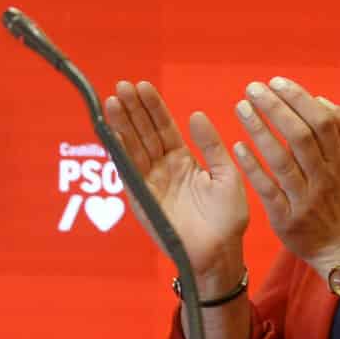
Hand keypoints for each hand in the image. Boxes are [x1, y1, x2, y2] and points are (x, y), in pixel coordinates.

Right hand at [103, 80, 248, 293]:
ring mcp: (149, 183)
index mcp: (183, 161)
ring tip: (113, 100)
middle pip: (144, 133)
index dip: (153, 107)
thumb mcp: (226, 175)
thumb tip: (195, 116)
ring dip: (122, 124)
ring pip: (133, 147)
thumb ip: (210, 146)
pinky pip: (129, 172)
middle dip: (133, 109)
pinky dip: (119, 152)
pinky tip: (112, 132)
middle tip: (122, 85)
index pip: (163, 127)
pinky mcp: (141, 200)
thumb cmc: (227, 219)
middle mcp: (162, 169)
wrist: (218, 253)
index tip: (142, 86)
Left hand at [227, 76, 339, 268]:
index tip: (276, 82)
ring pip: (282, 159)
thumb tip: (320, 99)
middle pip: (301, 135)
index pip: (323, 120)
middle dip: (275, 108)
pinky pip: (267, 189)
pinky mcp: (286, 217)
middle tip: (252, 88)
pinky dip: (252, 167)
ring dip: (259, 130)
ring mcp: (305, 198)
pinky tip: (237, 147)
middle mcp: (326, 176)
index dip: (299, 99)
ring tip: (241, 108)